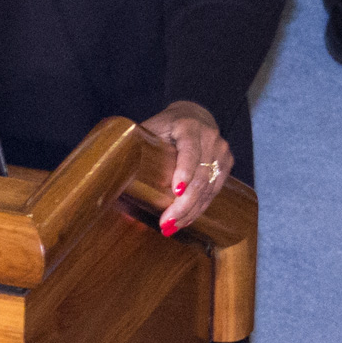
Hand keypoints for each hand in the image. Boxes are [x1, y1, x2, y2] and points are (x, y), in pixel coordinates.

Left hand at [139, 101, 232, 234]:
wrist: (195, 115)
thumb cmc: (167, 125)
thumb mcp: (152, 128)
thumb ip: (137, 147)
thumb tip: (114, 181)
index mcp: (190, 126)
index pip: (190, 151)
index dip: (184, 171)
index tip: (176, 191)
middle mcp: (210, 138)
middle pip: (201, 177)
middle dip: (184, 204)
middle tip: (166, 222)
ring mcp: (221, 152)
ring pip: (208, 189)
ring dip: (190, 211)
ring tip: (171, 227)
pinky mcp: (226, 165)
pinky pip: (214, 192)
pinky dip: (199, 208)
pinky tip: (185, 220)